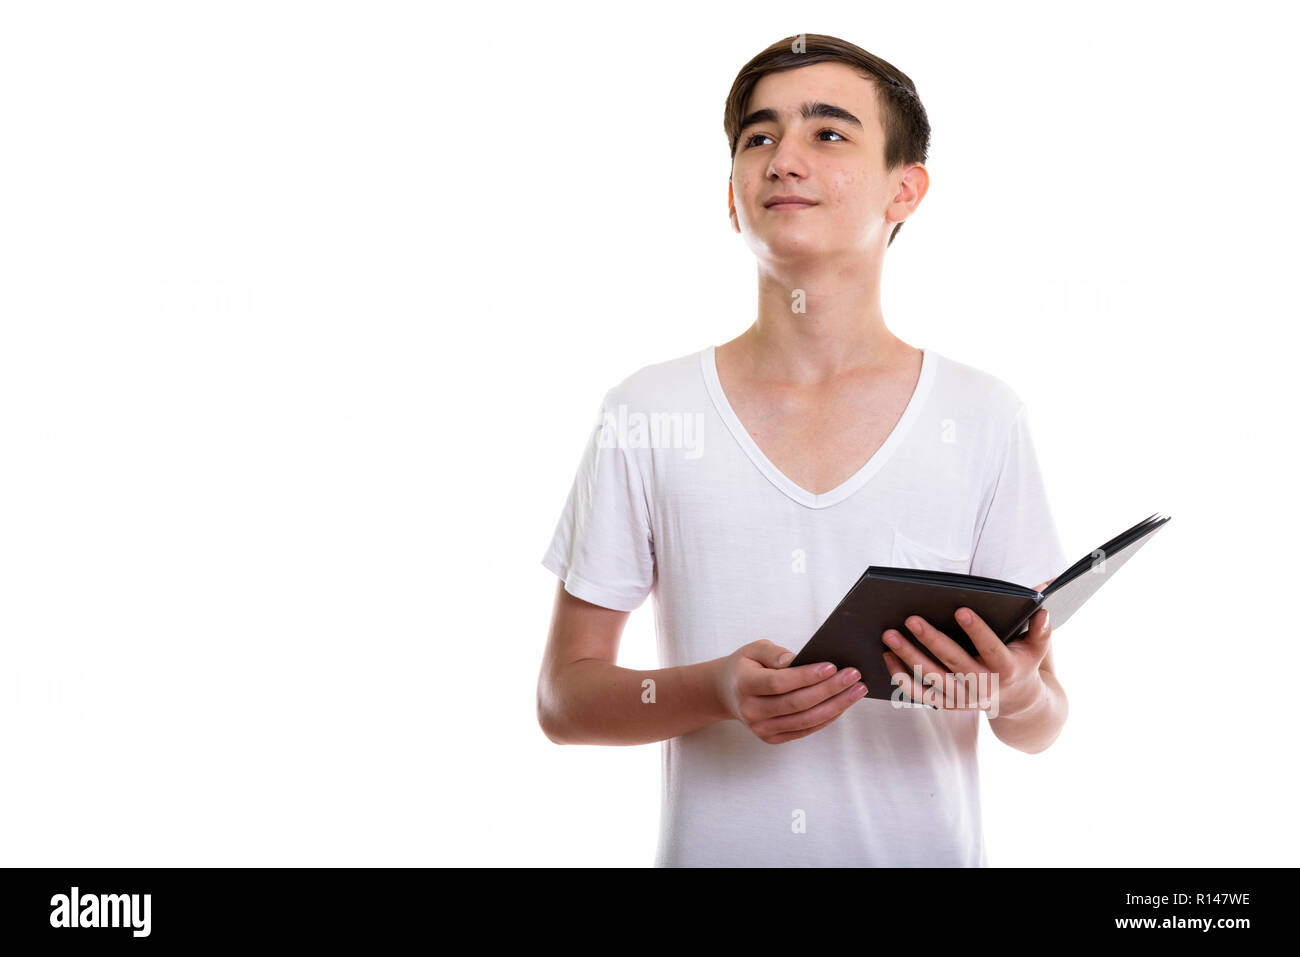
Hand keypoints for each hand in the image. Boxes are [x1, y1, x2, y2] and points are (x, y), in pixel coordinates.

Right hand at [714, 639, 866, 743]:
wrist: (727, 693)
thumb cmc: (746, 666)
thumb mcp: (753, 649)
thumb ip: (773, 653)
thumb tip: (796, 660)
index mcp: (744, 685)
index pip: (779, 683)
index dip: (806, 676)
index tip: (832, 665)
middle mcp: (751, 711)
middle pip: (797, 703)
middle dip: (830, 689)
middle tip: (855, 675)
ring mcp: (761, 729)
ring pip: (805, 719)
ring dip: (836, 705)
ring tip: (857, 690)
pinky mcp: (772, 738)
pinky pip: (805, 729)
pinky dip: (827, 717)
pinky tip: (843, 703)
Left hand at [880, 579, 1053, 717]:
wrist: (1018, 704)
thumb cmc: (1022, 663)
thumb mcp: (1036, 647)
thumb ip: (1040, 627)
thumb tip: (1042, 602)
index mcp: (1007, 669)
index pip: (991, 648)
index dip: (977, 630)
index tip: (961, 610)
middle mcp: (984, 686)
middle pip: (953, 662)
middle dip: (931, 640)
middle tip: (910, 619)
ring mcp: (963, 698)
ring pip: (931, 678)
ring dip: (908, 657)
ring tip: (889, 635)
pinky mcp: (947, 704)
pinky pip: (919, 693)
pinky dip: (901, 677)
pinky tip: (887, 656)